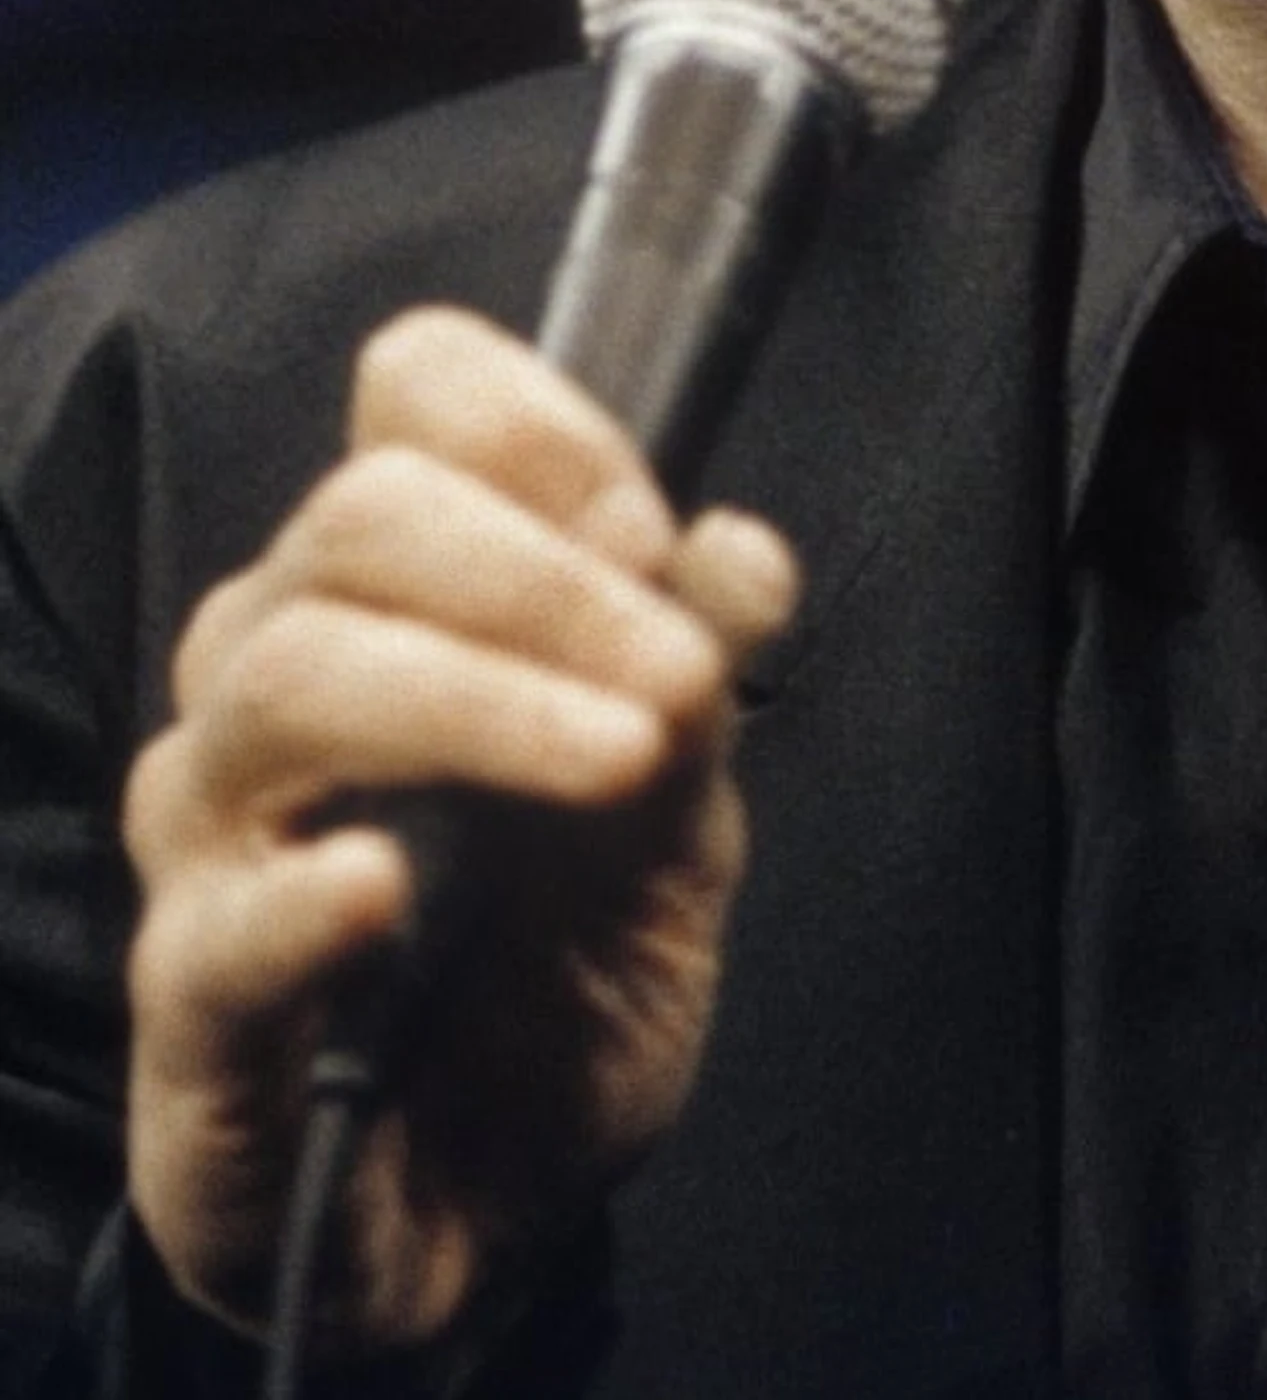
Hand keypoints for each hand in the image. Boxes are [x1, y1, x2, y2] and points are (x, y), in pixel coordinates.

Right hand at [120, 305, 800, 1352]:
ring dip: (481, 700)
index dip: (537, 429)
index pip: (414, 392)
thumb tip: (743, 553)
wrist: (488, 1206)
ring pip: (293, 675)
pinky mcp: (191, 1004)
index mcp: (392, 582)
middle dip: (544, 577)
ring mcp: (217, 828)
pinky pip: (219, 923)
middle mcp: (277, 665)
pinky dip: (307, 896)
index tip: (647, 529)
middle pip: (363, 516)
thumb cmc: (556, 970)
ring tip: (619, 760)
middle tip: (675, 678)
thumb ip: (703, 676)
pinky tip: (385, 890)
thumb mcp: (678, 815)